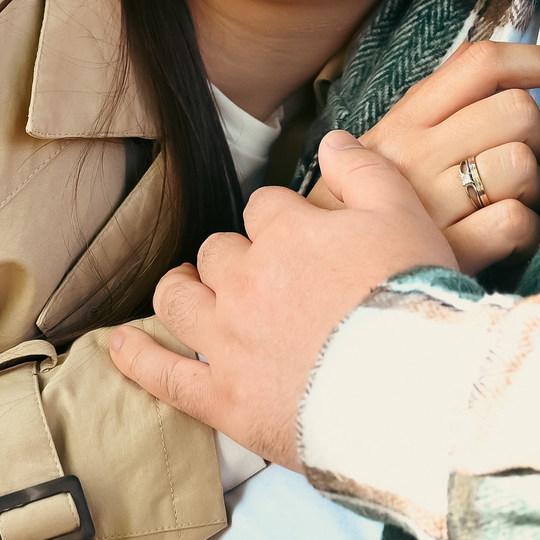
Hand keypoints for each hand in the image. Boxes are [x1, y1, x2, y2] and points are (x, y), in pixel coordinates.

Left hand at [109, 130, 452, 469]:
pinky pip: (164, 375)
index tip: (302, 240)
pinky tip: (120, 345)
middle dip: (236, 258)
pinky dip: (138, 358)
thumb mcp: (405, 216)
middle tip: (263, 277)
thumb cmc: (418, 301)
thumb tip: (332, 140)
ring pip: (179, 298)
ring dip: (181, 289)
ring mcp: (229, 341)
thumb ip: (364, 171)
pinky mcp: (226, 399)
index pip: (265, 209)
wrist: (419, 391)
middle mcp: (246, 280)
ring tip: (187, 290)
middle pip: (219, 252)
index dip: (282, 222)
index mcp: (286, 233)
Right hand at [317, 39, 539, 273]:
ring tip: (500, 202)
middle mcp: (414, 153)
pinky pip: (515, 223)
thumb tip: (516, 73)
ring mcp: (428, 203)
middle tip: (515, 160)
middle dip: (535, 137)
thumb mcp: (388, 146)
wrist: (317, 273)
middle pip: (517, 112)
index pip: (482, 64)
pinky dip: (521, 232)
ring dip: (529, 188)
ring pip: (521, 166)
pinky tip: (501, 238)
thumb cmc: (366, 207)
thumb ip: (442, 108)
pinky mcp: (444, 252)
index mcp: (404, 119)